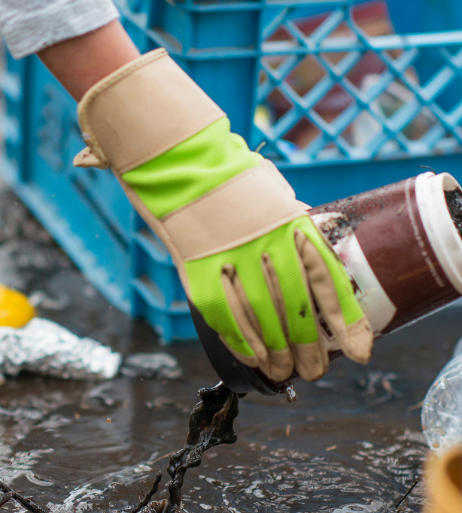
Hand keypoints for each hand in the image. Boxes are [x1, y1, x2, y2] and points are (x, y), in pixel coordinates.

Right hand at [73, 49, 372, 380]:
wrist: (179, 164)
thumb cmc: (230, 177)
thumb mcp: (275, 194)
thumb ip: (297, 225)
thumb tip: (320, 248)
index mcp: (292, 226)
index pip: (329, 284)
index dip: (347, 323)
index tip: (359, 351)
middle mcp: (267, 249)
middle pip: (299, 316)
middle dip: (311, 353)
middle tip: (313, 370)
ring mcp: (232, 265)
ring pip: (264, 329)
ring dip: (278, 359)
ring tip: (284, 373)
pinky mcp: (200, 277)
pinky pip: (227, 323)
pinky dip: (243, 346)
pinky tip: (253, 358)